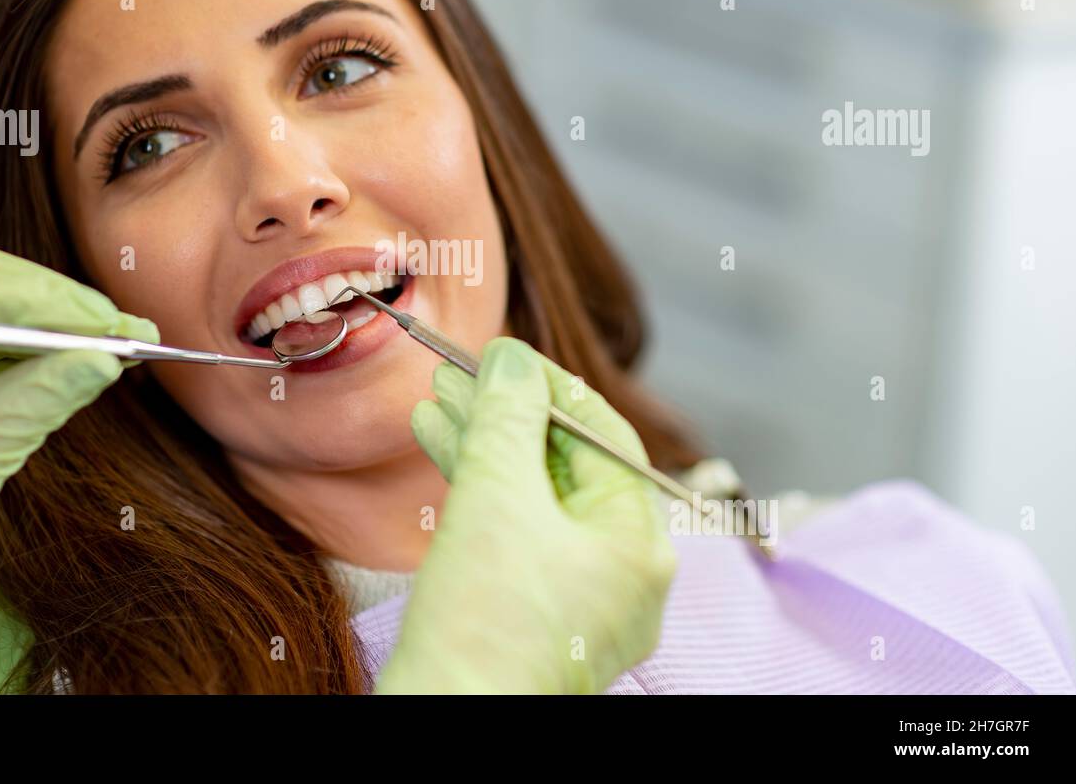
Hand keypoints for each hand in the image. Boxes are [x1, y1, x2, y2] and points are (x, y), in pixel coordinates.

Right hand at [375, 337, 676, 693]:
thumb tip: (512, 358)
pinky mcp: (537, 616)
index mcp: (640, 545)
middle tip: (457, 376)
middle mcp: (623, 574)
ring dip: (484, 447)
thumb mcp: (497, 493)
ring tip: (435, 404)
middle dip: (505, 415)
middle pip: (565, 466)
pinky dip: (481, 493)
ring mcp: (581, 600)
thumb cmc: (483, 618)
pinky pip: (519, 536)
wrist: (446, 722)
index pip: (603, 437)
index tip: (500, 353)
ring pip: (534, 499)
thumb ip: (508, 413)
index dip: (548, 385)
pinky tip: (439, 449)